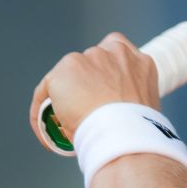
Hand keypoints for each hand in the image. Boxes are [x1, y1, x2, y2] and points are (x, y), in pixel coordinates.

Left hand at [30, 33, 159, 148]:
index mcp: (137, 60)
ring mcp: (86, 59)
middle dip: (85, 84)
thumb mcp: (146, 108)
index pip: (116, 54)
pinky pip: (44, 93)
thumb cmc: (139, 132)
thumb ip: (132, 99)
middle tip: (84, 112)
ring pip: (67, 77)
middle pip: (90, 63)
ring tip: (65, 125)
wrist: (125, 135)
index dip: (107, 73)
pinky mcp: (63, 71)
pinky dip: (40, 113)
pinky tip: (45, 134)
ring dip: (65, 96)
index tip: (103, 92)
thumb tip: (118, 114)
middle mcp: (112, 52)